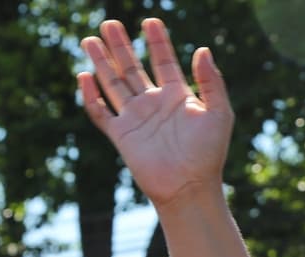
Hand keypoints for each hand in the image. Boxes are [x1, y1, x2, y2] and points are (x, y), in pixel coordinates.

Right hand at [79, 19, 232, 209]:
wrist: (189, 187)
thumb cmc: (209, 153)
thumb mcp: (219, 113)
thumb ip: (211, 82)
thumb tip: (203, 50)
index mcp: (177, 97)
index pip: (164, 62)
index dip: (157, 42)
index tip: (151, 21)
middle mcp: (154, 105)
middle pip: (132, 68)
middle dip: (120, 46)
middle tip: (109, 23)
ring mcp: (136, 119)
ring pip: (113, 84)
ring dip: (101, 63)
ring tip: (90, 40)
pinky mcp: (122, 136)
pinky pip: (102, 113)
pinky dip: (91, 97)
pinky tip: (85, 77)